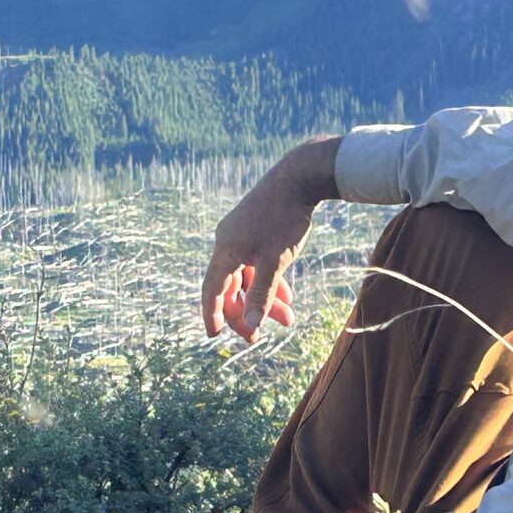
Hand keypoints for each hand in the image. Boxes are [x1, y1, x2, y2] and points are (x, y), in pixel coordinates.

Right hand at [202, 151, 323, 340]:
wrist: (300, 177)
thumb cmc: (285, 218)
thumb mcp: (276, 260)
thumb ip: (263, 293)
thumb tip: (251, 323)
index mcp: (225, 250)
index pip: (213, 289)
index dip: (212, 313)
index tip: (213, 335)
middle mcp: (228, 243)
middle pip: (231, 287)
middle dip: (246, 311)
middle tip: (258, 336)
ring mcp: (241, 236)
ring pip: (248, 277)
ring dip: (264, 299)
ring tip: (287, 319)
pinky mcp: (256, 230)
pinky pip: (257, 264)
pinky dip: (270, 281)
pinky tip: (287, 297)